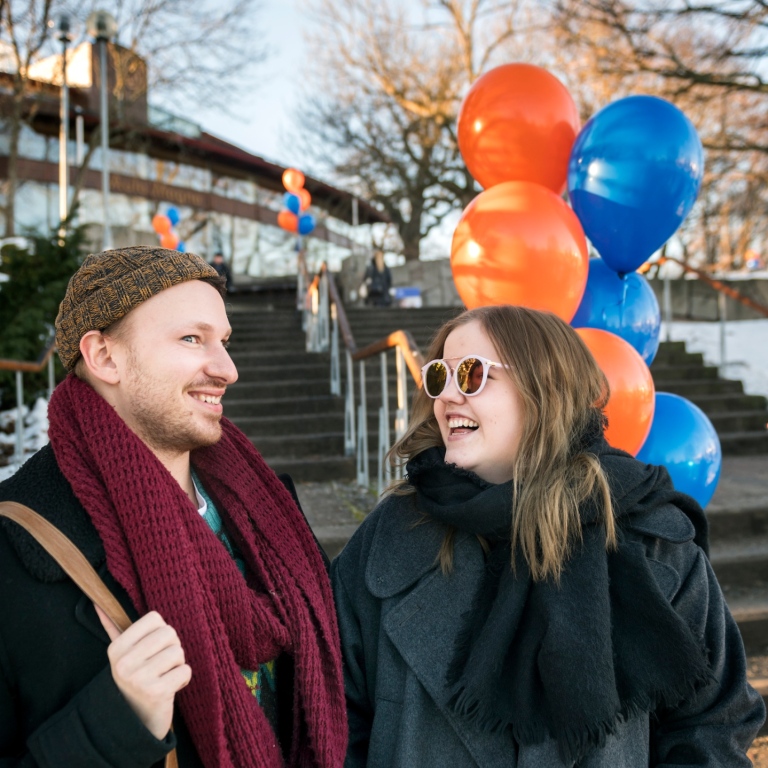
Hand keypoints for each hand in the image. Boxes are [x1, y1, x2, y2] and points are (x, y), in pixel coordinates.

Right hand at [95, 606, 191, 739]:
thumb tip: (98, 603)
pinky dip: (183, 678)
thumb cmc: (135, 676)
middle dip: (172, 647)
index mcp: (116, 649)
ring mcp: (139, 679)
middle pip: (169, 633)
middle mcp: (124, 664)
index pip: (154, 618)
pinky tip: (170, 687)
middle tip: (161, 663)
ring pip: (178, 651)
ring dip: (178, 664)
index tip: (152, 648)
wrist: (136, 717)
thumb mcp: (122, 654)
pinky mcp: (157, 692)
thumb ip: (113, 627)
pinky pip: (186, 670)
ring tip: (164, 675)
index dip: (160, 631)